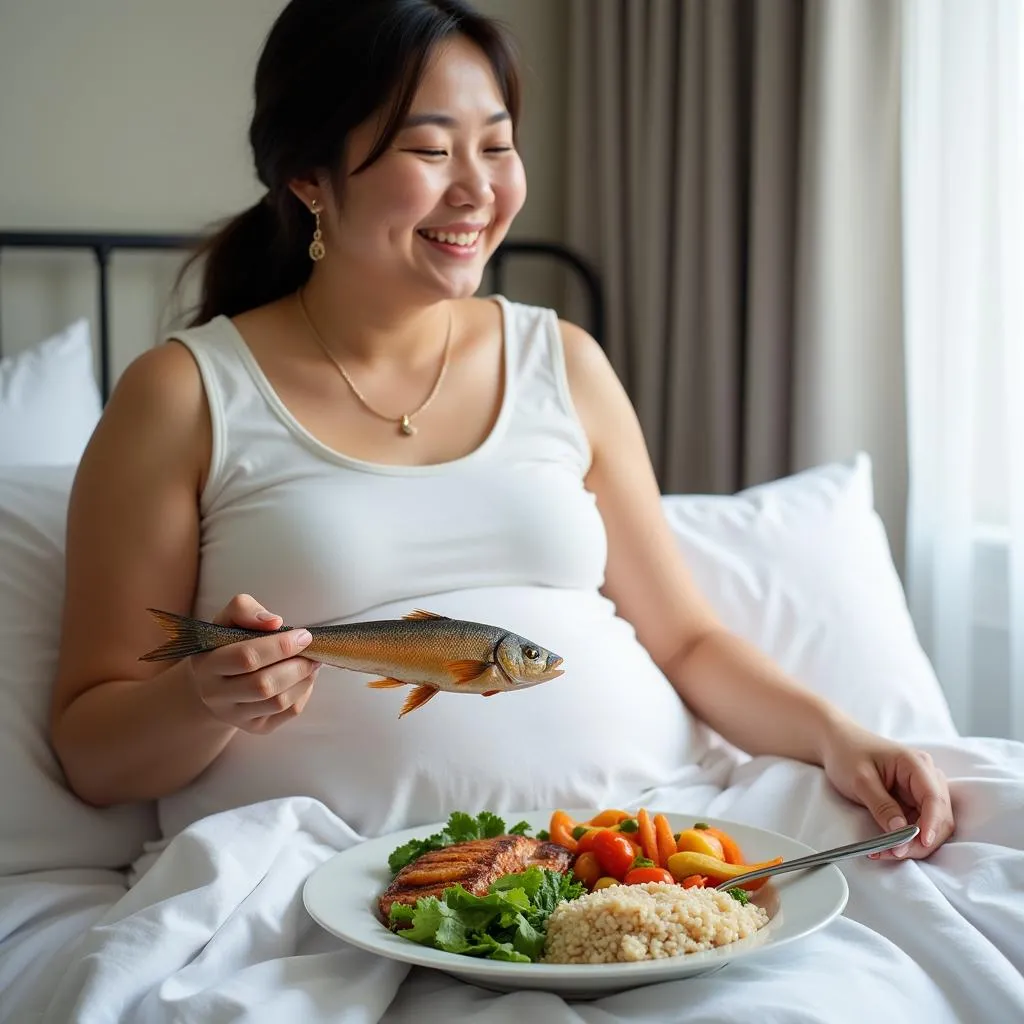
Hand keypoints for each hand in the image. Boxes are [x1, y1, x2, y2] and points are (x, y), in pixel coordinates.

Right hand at [184, 594, 319, 733]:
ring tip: (311, 662)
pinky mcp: (256, 727)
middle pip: (264, 685)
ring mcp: (235, 715)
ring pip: (278, 702)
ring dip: (304, 679)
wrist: (213, 682)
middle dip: (296, 665)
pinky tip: (303, 678)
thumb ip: (244, 610)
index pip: (246, 657)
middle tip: (312, 650)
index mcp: (207, 665)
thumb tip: (275, 622)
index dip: (280, 646)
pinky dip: (304, 693)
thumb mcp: (227, 619)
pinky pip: (289, 713)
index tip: (303, 635)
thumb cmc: (225, 644)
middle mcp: (216, 695)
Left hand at [821, 723, 954, 859]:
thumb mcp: (860, 779)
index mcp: (916, 764)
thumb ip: (882, 806)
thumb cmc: (847, 754)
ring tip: (885, 852)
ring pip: (932, 825)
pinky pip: (919, 825)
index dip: (931, 824)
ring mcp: (922, 790)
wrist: (837, 743)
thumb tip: (902, 832)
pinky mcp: (913, 801)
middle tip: (894, 853)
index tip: (920, 843)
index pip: (934, 798)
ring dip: (914, 844)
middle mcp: (927, 777)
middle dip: (921, 840)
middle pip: (940, 817)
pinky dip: (906, 839)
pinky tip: (886, 846)